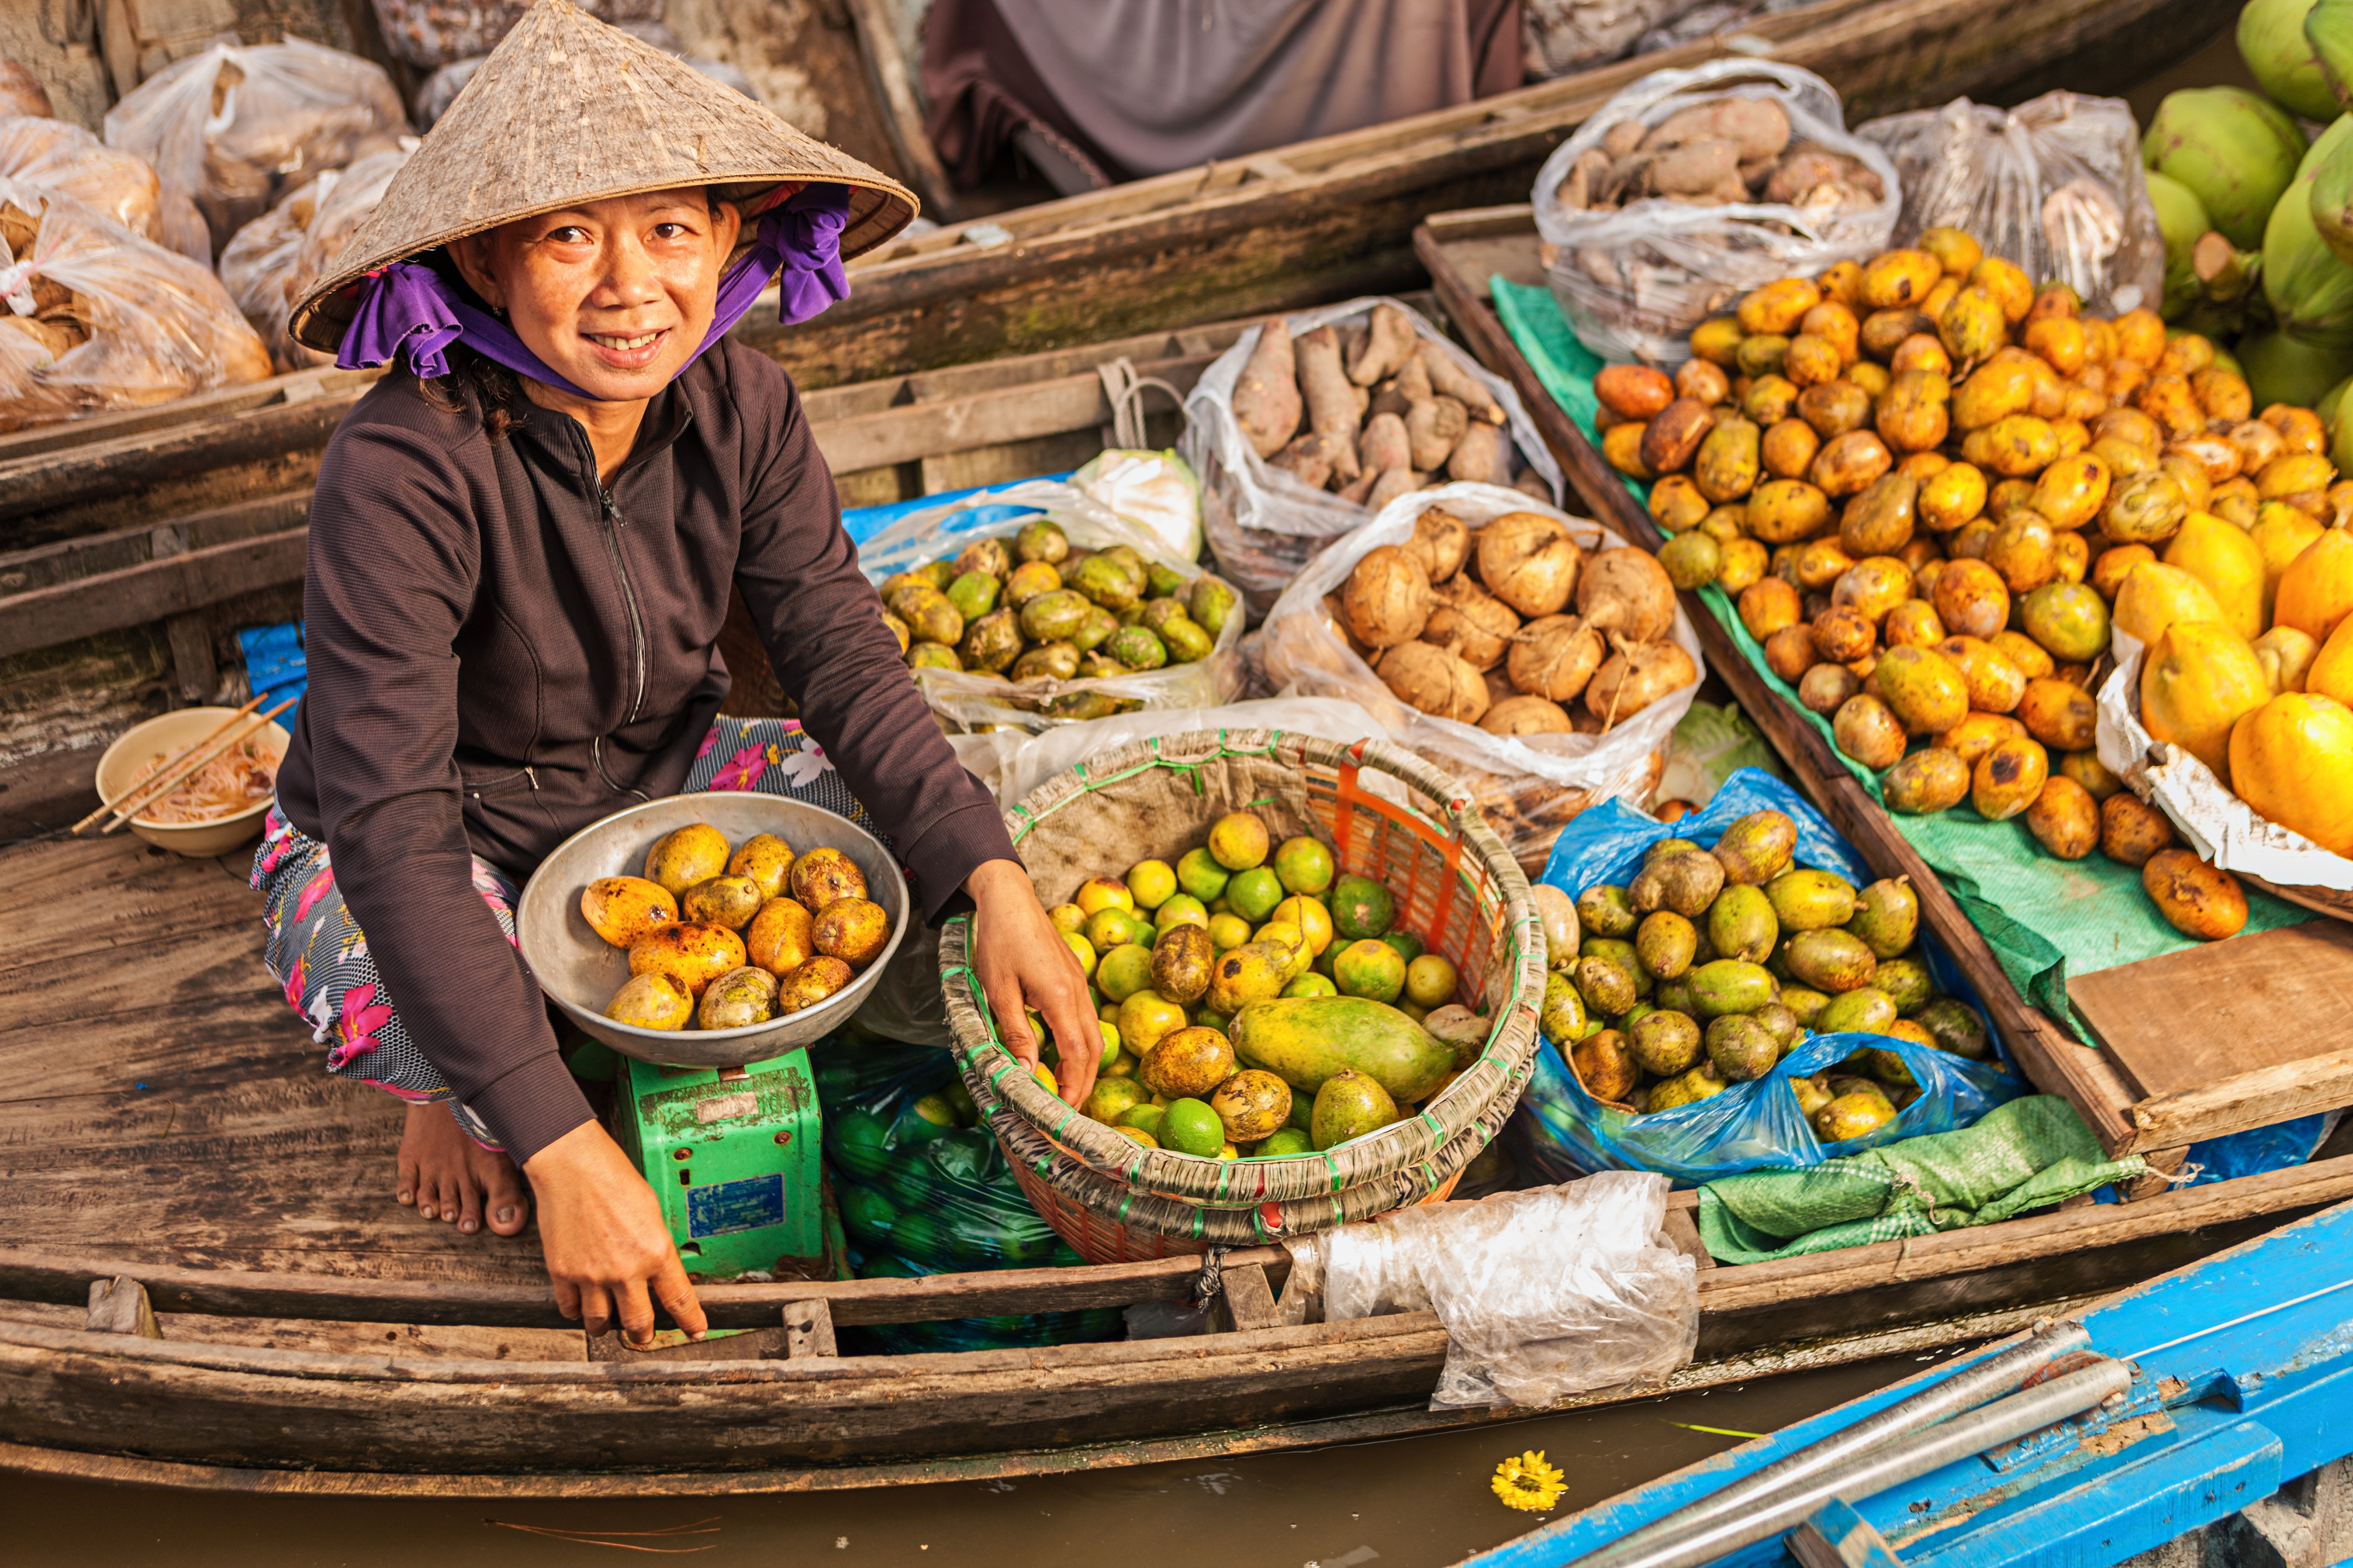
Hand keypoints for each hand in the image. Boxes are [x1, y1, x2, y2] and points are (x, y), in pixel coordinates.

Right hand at [522, 1121, 706, 1346]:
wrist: (573, 1166)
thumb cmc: (615, 1180)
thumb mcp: (652, 1212)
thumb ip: (656, 1247)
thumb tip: (658, 1272)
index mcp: (656, 1252)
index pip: (679, 1299)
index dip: (690, 1321)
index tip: (696, 1333)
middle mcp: (626, 1270)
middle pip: (639, 1323)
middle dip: (644, 1335)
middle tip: (644, 1337)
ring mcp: (592, 1275)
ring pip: (600, 1323)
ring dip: (607, 1328)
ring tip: (609, 1325)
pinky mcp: (563, 1273)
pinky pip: (569, 1309)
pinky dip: (576, 1312)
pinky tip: (581, 1307)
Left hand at [967, 857, 1101, 1109]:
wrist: (1010, 898)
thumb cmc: (999, 940)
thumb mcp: (998, 991)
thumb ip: (1015, 1033)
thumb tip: (1026, 1073)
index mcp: (1060, 996)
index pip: (1077, 1053)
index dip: (1073, 1086)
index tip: (1062, 1110)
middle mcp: (1078, 991)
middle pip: (1094, 1048)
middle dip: (1084, 1082)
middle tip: (1067, 1109)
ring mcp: (1080, 983)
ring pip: (1093, 1034)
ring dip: (1083, 1064)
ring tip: (1064, 1087)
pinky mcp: (1074, 978)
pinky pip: (1085, 1018)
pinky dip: (1079, 1044)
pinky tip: (1061, 1054)